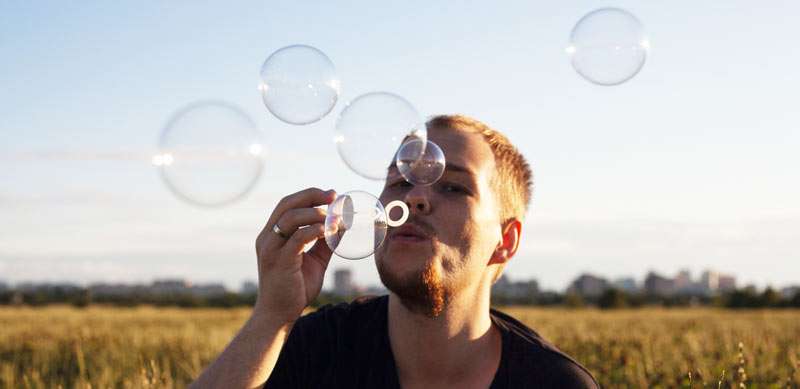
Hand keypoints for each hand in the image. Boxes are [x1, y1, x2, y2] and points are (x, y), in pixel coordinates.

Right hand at [254, 187, 336, 325]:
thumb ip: (325, 242)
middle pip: (287, 205)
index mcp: (272, 235)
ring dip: (315, 213)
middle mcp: (267, 238)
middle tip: (334, 196)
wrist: (279, 315)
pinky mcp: (279, 261)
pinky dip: (314, 230)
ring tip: (334, 218)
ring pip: (290, 218)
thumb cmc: (295, 288)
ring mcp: (271, 249)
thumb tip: (342, 225)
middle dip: (312, 196)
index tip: (331, 195)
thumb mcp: (315, 260)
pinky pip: (297, 238)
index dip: (308, 196)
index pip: (287, 205)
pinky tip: (329, 231)